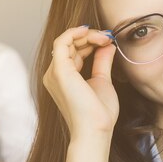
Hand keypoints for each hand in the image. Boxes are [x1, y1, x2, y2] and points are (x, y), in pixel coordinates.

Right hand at [43, 25, 118, 139]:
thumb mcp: (102, 81)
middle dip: (90, 37)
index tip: (108, 40)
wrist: (95, 129)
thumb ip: (101, 62)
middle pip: (69, 45)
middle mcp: (54, 75)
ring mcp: (54, 73)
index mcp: (63, 79)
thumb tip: (107, 45)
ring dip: (86, 35)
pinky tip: (88, 31)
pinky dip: (74, 33)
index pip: (73, 52)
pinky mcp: (59, 70)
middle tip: (108, 37)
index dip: (90, 42)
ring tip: (104, 37)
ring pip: (66, 41)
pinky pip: (62, 42)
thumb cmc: (98, 114)